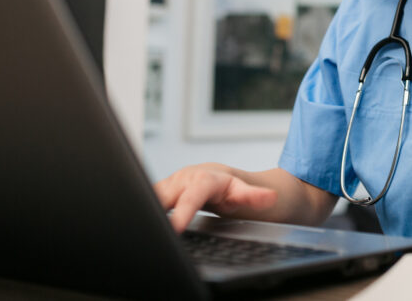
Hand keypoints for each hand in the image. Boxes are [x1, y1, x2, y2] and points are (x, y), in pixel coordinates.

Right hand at [153, 163, 277, 232]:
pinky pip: (150, 198)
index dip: (182, 212)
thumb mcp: (245, 193)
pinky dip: (145, 209)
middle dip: (153, 211)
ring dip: (146, 208)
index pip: (191, 196)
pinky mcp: (163, 190)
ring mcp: (171, 183)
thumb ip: (255, 196)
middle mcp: (185, 178)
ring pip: (152, 195)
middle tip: (149, 233)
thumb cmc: (233, 188)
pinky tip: (141, 224)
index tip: (175, 229)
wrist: (224, 179)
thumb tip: (270, 196)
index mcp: (204, 179)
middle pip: (164, 194)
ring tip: (140, 230)